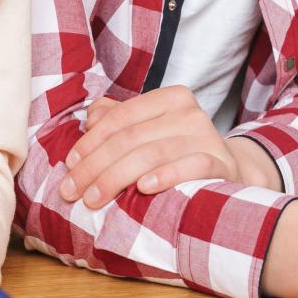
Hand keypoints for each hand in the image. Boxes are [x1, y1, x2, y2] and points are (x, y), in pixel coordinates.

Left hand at [58, 87, 279, 207]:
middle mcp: (190, 113)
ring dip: (115, 178)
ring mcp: (207, 137)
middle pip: (131, 138)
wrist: (229, 172)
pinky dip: (165, 176)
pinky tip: (142, 188)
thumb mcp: (149, 131)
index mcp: (170, 98)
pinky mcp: (221, 164)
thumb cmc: (179, 153)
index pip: (121, 116)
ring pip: (152, 154)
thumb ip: (118, 119)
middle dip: (95, 166)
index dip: (91, 141)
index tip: (69, 164)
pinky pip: (191, 166)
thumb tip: (90, 117)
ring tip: (92, 199)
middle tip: (71, 191)